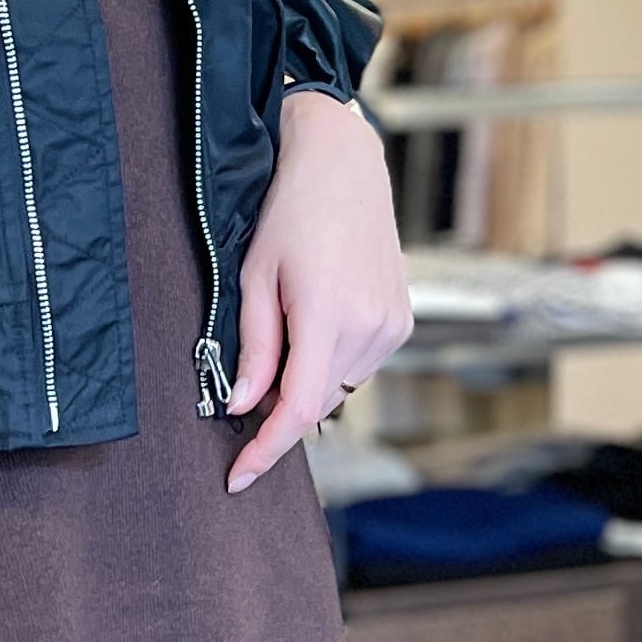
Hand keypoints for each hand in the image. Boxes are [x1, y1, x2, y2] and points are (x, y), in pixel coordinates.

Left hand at [225, 88, 412, 494]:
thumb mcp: (255, 277)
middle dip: (279, 406)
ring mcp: (392, 327)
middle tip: (252, 375)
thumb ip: (253, 349)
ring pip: (338, 388)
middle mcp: (370, 327)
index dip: (266, 450)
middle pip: (317, 403)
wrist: (345, 165)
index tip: (238, 476)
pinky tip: (320, 319)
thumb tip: (243, 405)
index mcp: (329, 315)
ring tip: (291, 327)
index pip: (298, 410)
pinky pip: (358, 367)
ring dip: (307, 380)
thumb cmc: (292, 211)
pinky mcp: (402, 323)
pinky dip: (331, 362)